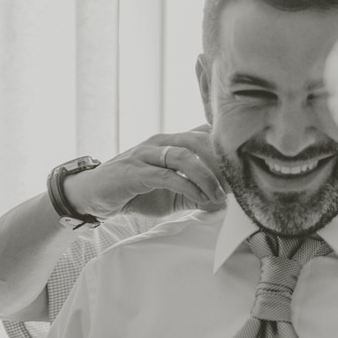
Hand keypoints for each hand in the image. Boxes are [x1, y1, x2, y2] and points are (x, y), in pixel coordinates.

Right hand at [63, 126, 226, 219]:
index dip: (226, 150)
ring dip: (207, 176)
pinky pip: (167, 175)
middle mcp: (160, 141)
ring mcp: (145, 154)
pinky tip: (201, 199)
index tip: (245, 169)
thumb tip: (227, 203)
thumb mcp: (173, 194)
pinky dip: (189, 187)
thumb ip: (198, 194)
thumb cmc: (136, 192)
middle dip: (221, 162)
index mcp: (171, 142)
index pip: (204, 134)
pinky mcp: (134, 172)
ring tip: (220, 196)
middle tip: (237, 183)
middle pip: (199, 139)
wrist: (93, 197)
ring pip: (184, 155)